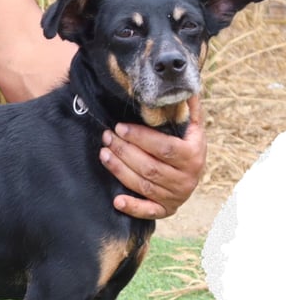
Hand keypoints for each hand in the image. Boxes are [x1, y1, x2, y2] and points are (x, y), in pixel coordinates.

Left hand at [99, 96, 206, 218]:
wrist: (194, 178)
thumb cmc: (189, 149)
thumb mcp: (193, 130)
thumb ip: (190, 111)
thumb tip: (187, 88)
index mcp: (193, 156)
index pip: (163, 147)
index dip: (140, 138)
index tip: (120, 127)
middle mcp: (185, 179)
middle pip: (150, 166)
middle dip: (125, 151)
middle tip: (107, 137)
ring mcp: (175, 197)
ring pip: (143, 184)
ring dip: (120, 170)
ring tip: (104, 154)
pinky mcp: (165, 210)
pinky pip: (148, 211)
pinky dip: (132, 207)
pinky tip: (116, 200)